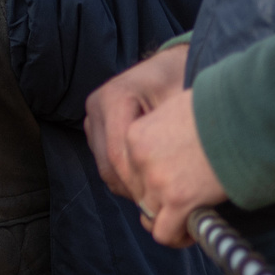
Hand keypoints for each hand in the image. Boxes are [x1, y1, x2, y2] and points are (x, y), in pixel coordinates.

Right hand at [84, 45, 188, 199]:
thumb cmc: (181, 84)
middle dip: (135, 190)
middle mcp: (96, 107)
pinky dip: (126, 178)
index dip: (139, 183)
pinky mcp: (96, 129)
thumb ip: (175, 137)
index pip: (118, 153)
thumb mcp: (182, 105)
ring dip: (130, 186)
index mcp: (114, 97)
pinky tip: (149, 182)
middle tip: (162, 207)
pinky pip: (106, 164)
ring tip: (159, 196)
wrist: (171, 67)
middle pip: (108, 164)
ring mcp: (93, 118)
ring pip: (105, 168)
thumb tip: (178, 183)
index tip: (164, 202)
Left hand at [120, 85, 227, 246]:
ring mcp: (157, 180)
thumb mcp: (177, 110)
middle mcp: (140, 158)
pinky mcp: (178, 200)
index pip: (129, 171)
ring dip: (169, 219)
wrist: (244, 118)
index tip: (170, 182)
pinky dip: (178, 237)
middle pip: (139, 194)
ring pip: (149, 216)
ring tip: (189, 218)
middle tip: (184, 200)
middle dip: (160, 200)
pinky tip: (194, 229)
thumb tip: (169, 150)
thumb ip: (162, 132)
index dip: (149, 181)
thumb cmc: (219, 110)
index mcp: (136, 134)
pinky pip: (165, 233)